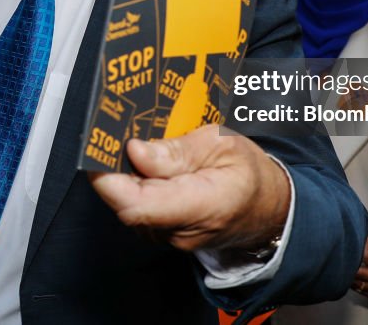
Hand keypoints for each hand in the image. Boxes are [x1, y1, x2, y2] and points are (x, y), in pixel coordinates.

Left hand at [90, 124, 289, 251]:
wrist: (270, 209)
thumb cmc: (249, 172)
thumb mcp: (222, 144)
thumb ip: (178, 150)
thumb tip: (135, 151)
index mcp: (202, 206)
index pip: (138, 206)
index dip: (109, 179)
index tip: (98, 148)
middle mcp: (180, 231)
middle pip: (127, 203)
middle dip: (114, 168)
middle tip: (112, 131)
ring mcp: (171, 236)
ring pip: (130, 205)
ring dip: (124, 175)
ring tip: (132, 141)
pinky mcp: (165, 231)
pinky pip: (140, 207)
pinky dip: (135, 184)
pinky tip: (144, 161)